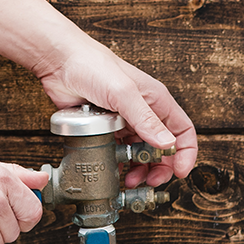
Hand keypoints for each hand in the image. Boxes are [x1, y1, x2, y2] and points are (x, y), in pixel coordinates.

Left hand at [34, 42, 197, 187]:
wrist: (58, 62)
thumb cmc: (92, 65)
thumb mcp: (123, 93)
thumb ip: (145, 119)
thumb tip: (167, 144)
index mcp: (156, 100)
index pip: (183, 131)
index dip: (185, 153)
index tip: (180, 172)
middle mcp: (142, 111)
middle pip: (162, 147)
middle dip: (160, 167)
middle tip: (150, 182)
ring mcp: (123, 120)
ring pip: (139, 151)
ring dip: (138, 169)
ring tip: (130, 180)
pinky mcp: (104, 126)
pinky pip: (117, 149)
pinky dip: (119, 162)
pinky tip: (114, 170)